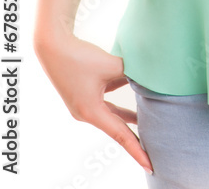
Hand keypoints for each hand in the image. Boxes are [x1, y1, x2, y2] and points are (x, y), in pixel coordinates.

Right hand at [34, 33, 152, 173]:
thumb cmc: (80, 57)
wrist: (54, 45)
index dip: (137, 149)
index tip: (150, 165)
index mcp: (92, 112)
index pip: (120, 135)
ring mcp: (84, 104)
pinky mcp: (83, 93)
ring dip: (130, 116)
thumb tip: (147, 76)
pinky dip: (121, 100)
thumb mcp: (111, 66)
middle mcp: (86, 112)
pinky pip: (107, 102)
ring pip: (113, 114)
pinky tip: (134, 93)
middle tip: (154, 150)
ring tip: (149, 121)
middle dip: (135, 137)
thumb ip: (132, 74)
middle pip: (117, 128)